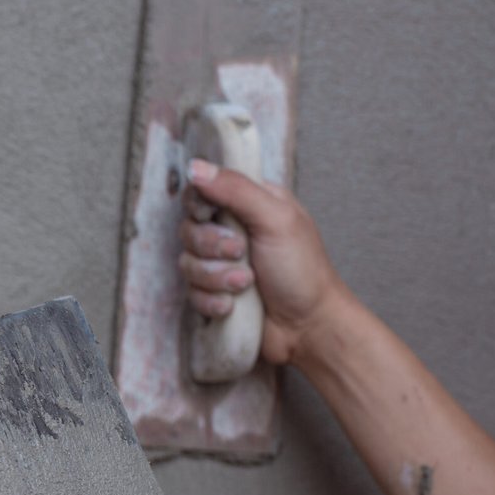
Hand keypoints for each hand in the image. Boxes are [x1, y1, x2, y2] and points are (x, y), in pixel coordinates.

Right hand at [178, 160, 351, 367]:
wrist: (307, 326)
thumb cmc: (302, 270)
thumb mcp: (275, 219)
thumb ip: (236, 190)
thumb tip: (195, 167)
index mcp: (249, 204)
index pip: (202, 191)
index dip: (200, 205)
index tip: (211, 215)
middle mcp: (231, 231)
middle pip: (189, 229)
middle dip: (211, 247)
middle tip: (241, 253)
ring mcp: (220, 264)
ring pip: (187, 263)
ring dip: (215, 277)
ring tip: (244, 284)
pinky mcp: (214, 293)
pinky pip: (191, 293)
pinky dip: (212, 301)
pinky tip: (233, 306)